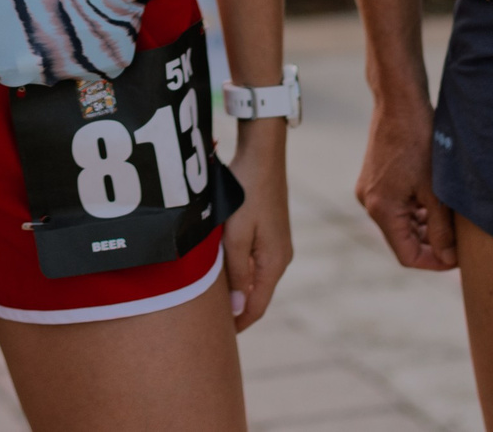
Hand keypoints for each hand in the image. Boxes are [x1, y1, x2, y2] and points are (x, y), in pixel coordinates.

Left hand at [219, 121, 293, 329]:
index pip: (257, 306)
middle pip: (258, 295)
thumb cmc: (246, 194)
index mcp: (274, 263)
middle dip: (237, 310)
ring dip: (237, 290)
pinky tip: (222, 270)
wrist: (262, 155)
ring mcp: (277, 244)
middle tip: (211, 322)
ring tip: (213, 300)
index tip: (218, 336)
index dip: (238, 323)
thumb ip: (237, 274)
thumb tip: (239, 309)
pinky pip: (255, 262)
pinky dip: (240, 272)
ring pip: (255, 278)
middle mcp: (280, 257)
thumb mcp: (236, 236)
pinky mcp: (270, 232)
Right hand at [357, 95, 455, 270]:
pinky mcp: (374, 180)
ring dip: (424, 227)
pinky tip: (434, 203)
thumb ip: (441, 229)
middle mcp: (370, 203)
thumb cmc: (419, 141)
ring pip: (400, 224)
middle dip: (431, 244)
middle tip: (458, 240)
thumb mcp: (436, 190)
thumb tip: (449, 258)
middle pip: (402, 240)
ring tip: (450, 220)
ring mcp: (369, 190)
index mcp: (382, 209)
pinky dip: (415, 211)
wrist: (399, 103)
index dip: (434, 262)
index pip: (407, 256)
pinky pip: (395, 207)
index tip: (457, 257)